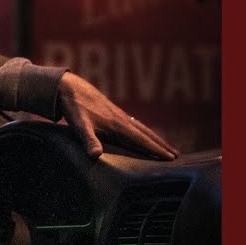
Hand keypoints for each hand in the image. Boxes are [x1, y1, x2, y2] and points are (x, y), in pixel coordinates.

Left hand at [56, 72, 177, 160]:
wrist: (69, 86)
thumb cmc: (74, 108)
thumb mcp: (79, 126)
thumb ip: (89, 141)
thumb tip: (96, 155)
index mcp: (117, 125)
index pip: (141, 140)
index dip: (156, 150)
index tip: (170, 158)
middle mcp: (122, 119)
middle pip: (146, 133)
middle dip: (161, 145)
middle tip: (176, 155)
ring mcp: (118, 114)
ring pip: (141, 128)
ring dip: (154, 138)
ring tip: (165, 146)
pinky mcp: (112, 112)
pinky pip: (133, 123)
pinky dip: (142, 130)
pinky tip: (142, 132)